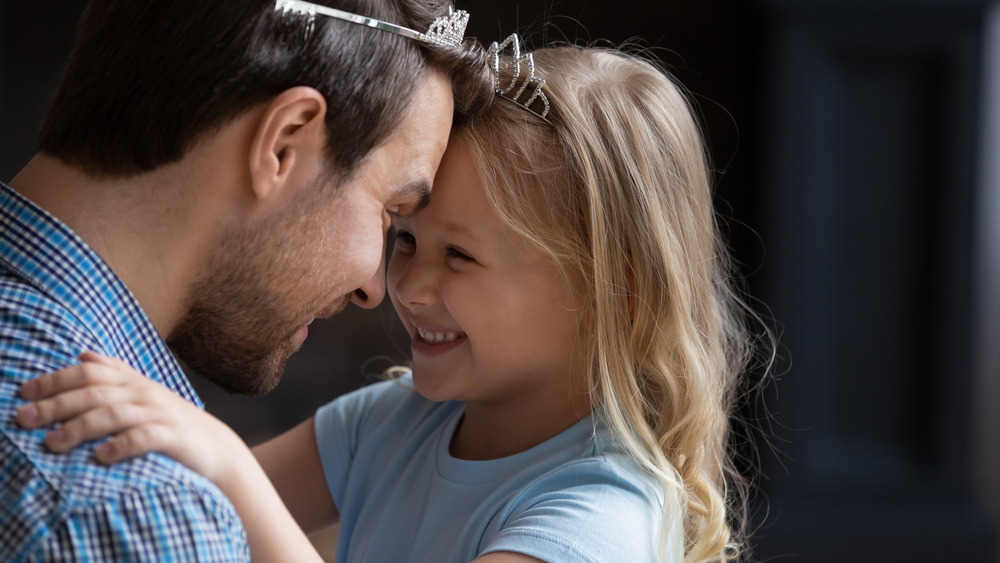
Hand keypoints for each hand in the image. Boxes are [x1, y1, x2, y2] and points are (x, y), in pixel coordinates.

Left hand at [16, 352, 249, 484]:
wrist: (217, 448)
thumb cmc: (172, 422)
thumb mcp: (145, 392)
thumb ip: (116, 373)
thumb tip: (83, 355)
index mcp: (133, 382)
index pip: (89, 373)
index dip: (55, 380)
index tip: (24, 393)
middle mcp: (144, 394)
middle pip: (95, 392)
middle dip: (56, 404)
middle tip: (24, 418)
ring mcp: (160, 414)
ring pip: (114, 414)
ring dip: (80, 427)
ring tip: (53, 443)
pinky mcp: (174, 437)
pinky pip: (146, 438)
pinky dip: (122, 445)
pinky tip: (101, 457)